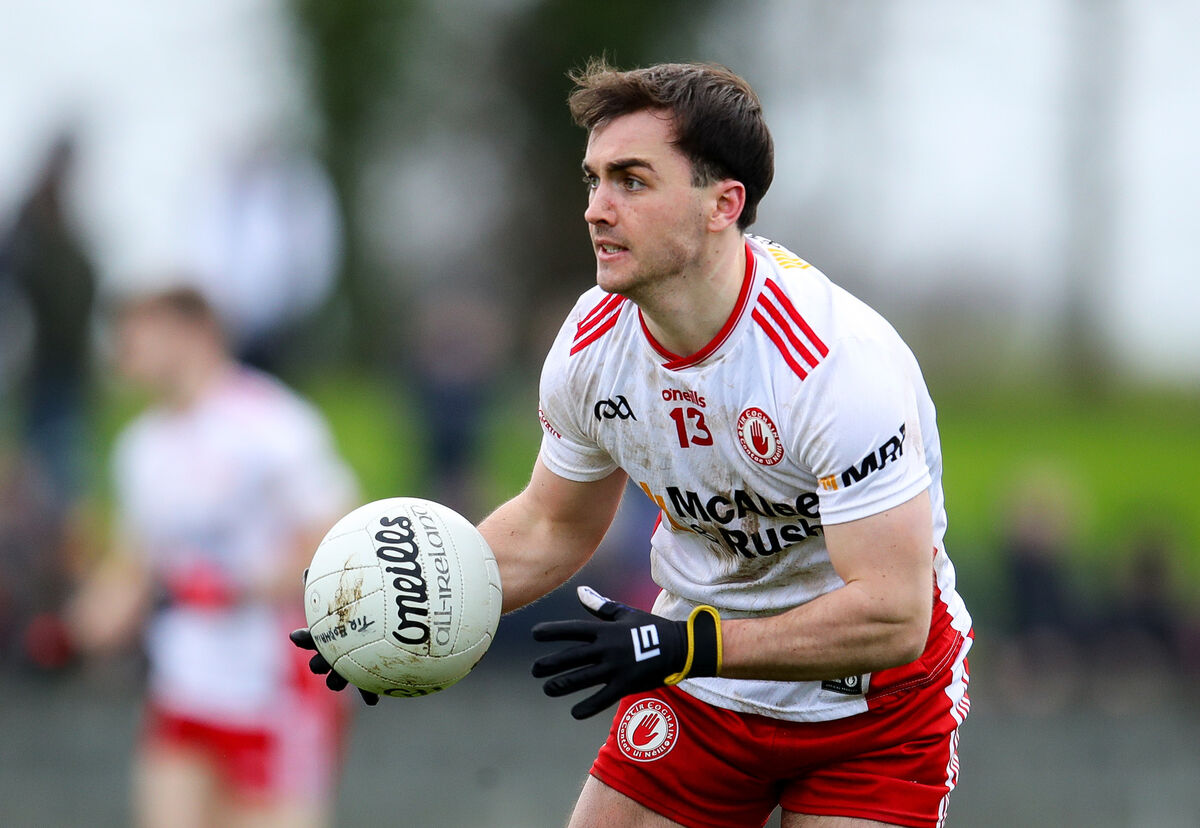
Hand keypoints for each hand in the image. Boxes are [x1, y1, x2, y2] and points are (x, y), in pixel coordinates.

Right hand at [289, 568, 378, 705]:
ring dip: (338, 680)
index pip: (310, 636)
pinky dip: (368, 693)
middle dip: (319, 663)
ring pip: (338, 677)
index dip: (304, 637)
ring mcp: (345, 665)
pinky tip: (373, 701)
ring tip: (339, 683)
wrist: (368, 623)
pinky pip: (365, 685)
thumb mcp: (340, 595)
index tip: (296, 636)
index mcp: (325, 636)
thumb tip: (312, 565)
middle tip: (319, 665)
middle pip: (320, 661)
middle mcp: (332, 652)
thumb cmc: (351, 606)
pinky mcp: (362, 675)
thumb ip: (326, 584)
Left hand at [531, 586, 720, 719]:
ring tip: (547, 688)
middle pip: (571, 657)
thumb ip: (600, 605)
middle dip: (550, 664)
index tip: (534, 634)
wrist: (679, 647)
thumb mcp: (625, 613)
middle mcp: (607, 648)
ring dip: (561, 685)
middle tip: (534, 669)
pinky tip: (574, 712)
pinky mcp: (625, 685)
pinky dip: (587, 707)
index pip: (573, 629)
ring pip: (581, 678)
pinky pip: (602, 699)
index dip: (552, 631)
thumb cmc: (649, 628)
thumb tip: (579, 592)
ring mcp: (616, 668)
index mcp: (606, 630)